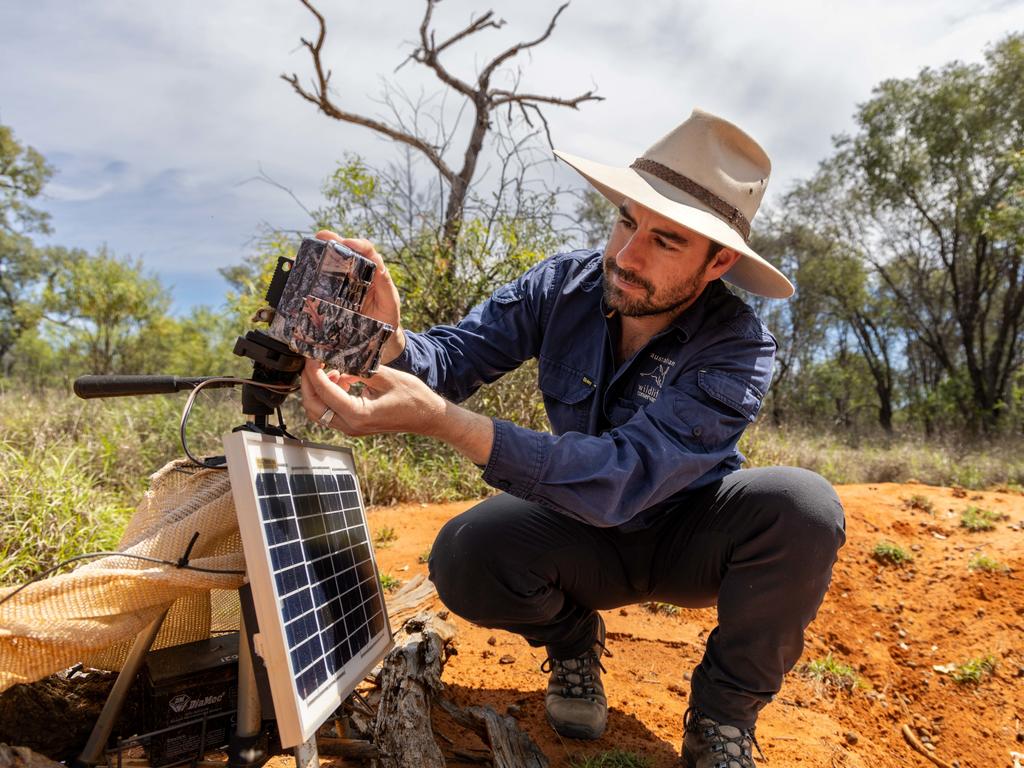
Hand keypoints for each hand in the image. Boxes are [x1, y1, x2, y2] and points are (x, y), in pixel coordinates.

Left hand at [300, 359, 443, 437]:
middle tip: (313, 362)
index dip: (314, 372)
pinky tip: (343, 379)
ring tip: (333, 370)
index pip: (324, 392)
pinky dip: (330, 395)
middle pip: (313, 406)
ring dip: (319, 389)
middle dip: (308, 383)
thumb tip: (338, 361)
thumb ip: (358, 369)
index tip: (311, 357)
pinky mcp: (354, 425)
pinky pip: (331, 412)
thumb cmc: (413, 398)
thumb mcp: (385, 375)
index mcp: (359, 414)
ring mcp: (352, 428)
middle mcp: (351, 426)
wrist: (428, 417)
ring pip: (319, 411)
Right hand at [314, 230, 406, 362]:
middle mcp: (355, 273)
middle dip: (329, 240)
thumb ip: (386, 284)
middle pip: (341, 250)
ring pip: (326, 264)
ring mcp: (341, 284)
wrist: (379, 339)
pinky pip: (317, 284)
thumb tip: (379, 265)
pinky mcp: (330, 297)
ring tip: (303, 256)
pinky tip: (298, 276)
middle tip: (319, 238)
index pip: (365, 249)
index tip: (347, 243)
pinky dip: (306, 278)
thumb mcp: (390, 301)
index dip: (356, 243)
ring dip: (313, 257)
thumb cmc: (387, 317)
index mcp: (371, 270)